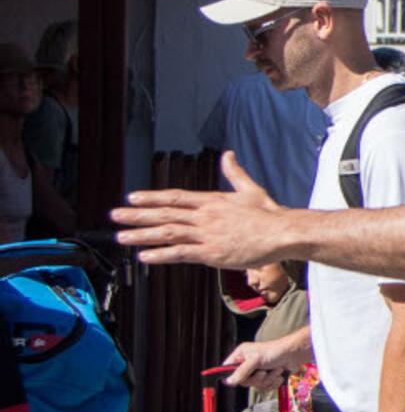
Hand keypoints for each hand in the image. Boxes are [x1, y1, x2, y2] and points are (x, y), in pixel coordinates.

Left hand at [115, 152, 287, 272]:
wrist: (282, 232)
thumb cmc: (269, 214)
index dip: (151, 197)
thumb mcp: (250, 189)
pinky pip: (180, 253)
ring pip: (167, 233)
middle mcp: (204, 216)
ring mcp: (206, 234)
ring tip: (121, 237)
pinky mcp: (211, 253)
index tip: (132, 197)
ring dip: (141, 235)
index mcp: (211, 200)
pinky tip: (144, 256)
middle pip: (164, 214)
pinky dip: (160, 254)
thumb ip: (234, 172)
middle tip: (115, 215)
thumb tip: (228, 154)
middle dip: (137, 215)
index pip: (174, 197)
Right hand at [220, 337, 295, 390]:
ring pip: (255, 385)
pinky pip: (265, 387)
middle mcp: (247, 363)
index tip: (241, 378)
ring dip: (268, 379)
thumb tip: (229, 382)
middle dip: (257, 378)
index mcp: (241, 355)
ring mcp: (257, 370)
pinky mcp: (267, 377)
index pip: (228, 368)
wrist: (294, 355)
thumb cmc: (274, 351)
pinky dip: (273, 382)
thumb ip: (241, 372)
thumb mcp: (255, 360)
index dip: (232, 375)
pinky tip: (279, 374)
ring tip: (275, 369)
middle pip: (243, 381)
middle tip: (264, 371)